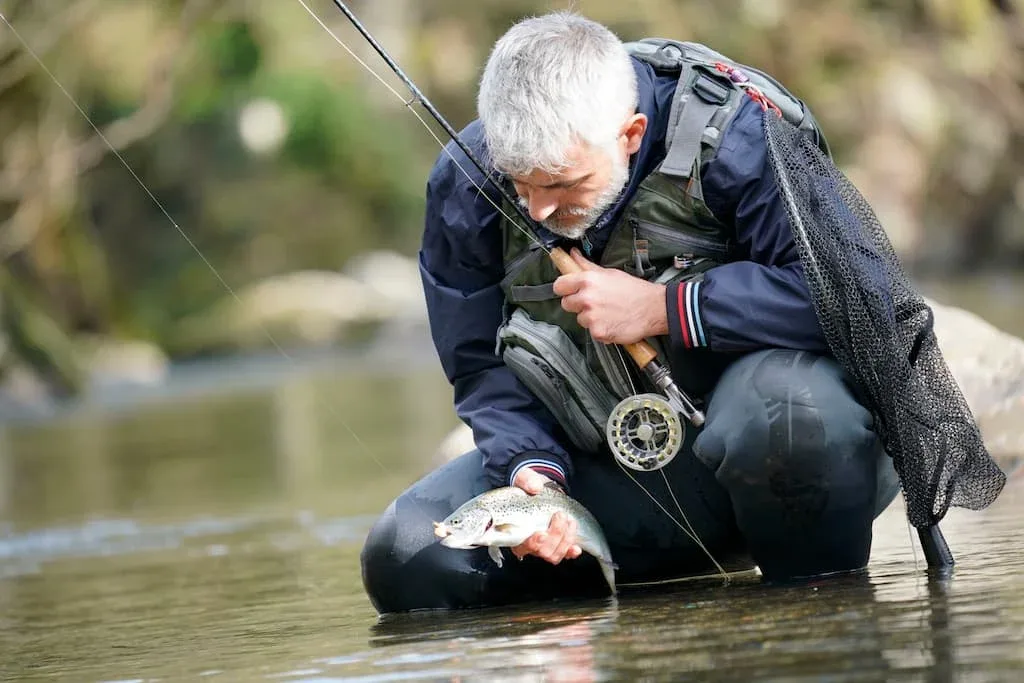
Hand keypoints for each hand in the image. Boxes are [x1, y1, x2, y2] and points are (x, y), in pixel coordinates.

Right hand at [510, 467, 582, 563]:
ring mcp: (543, 545)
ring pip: (554, 554)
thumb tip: (534, 486)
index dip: (532, 543)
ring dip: (565, 539)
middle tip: (560, 516)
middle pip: (542, 551)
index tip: (540, 534)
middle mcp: (528, 542)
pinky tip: (576, 547)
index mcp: (513, 530)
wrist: (539, 488)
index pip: (520, 546)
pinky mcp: (556, 543)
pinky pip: (564, 554)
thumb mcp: (524, 478)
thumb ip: (527, 480)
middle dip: (555, 535)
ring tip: (569, 521)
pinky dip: (571, 551)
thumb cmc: (527, 487)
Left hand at [552, 248, 667, 343]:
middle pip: (566, 304)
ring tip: (607, 312)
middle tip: (595, 302)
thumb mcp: (610, 273)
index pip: (559, 286)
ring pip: (579, 319)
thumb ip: (587, 266)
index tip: (570, 291)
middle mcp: (587, 298)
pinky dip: (600, 330)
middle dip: (577, 304)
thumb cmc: (634, 291)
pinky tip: (611, 322)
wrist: (654, 309)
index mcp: (588, 280)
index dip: (564, 289)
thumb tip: (573, 255)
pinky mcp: (598, 332)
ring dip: (590, 318)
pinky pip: (591, 332)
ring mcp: (592, 317)